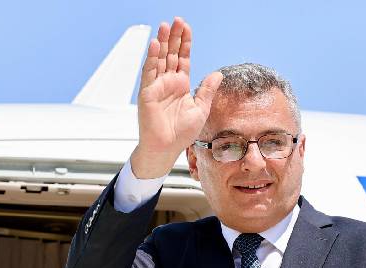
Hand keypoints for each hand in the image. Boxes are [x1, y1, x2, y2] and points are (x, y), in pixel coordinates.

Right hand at [131, 17, 222, 178]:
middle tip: (177, 20)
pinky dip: (152, 58)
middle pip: (171, 54)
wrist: (167, 148)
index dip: (185, 43)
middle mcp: (168, 82)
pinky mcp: (147, 93)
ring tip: (165, 26)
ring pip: (160, 59)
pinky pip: (149, 72)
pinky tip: (155, 45)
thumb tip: (217, 75)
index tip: (187, 28)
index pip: (183, 58)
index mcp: (181, 85)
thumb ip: (207, 91)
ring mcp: (157, 86)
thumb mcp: (201, 109)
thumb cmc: (182, 133)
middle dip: (174, 37)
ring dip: (162, 43)